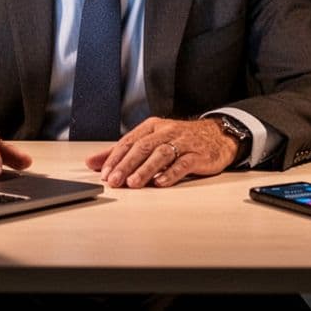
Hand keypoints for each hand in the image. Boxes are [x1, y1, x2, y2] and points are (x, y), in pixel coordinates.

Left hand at [84, 116, 238, 188]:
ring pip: (160, 154)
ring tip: (133, 183)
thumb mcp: (151, 140)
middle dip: (126, 165)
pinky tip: (161, 182)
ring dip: (145, 170)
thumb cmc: (181, 140)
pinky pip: (183, 163)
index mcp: (152, 126)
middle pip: (142, 147)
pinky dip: (171, 173)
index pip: (129, 141)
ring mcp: (183, 143)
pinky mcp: (198, 155)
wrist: (218, 136)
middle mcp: (166, 132)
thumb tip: (93, 162)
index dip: (115, 157)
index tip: (103, 172)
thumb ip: (122, 152)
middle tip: (114, 180)